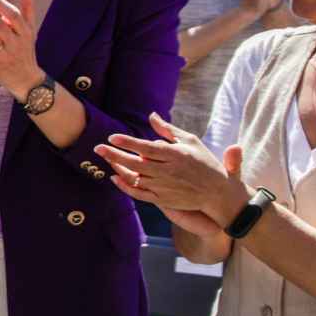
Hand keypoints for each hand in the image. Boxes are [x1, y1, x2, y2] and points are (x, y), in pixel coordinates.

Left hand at [95, 113, 249, 229]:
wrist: (218, 193)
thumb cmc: (204, 163)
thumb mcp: (190, 142)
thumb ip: (168, 130)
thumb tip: (151, 116)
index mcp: (176, 155)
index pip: (147, 148)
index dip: (128, 143)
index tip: (112, 137)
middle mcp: (169, 172)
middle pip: (136, 163)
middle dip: (115, 155)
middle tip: (98, 147)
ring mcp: (165, 187)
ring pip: (135, 178)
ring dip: (118, 168)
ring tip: (105, 158)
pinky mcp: (164, 200)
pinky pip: (140, 194)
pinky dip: (125, 187)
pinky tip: (115, 178)